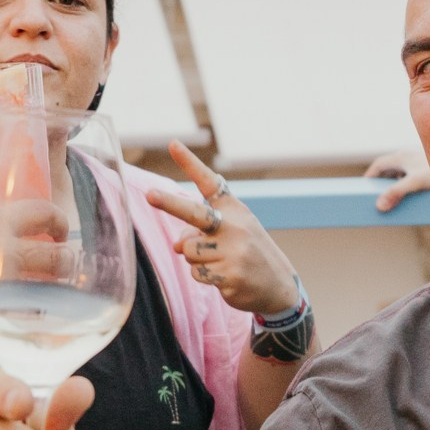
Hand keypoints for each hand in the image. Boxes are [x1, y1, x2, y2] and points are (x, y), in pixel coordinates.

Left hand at [147, 143, 301, 316]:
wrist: (279, 285)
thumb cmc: (248, 254)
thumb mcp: (230, 234)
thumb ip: (200, 231)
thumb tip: (178, 245)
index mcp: (233, 209)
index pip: (208, 182)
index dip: (189, 163)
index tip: (172, 143)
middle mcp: (234, 225)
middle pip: (194, 214)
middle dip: (169, 203)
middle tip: (150, 194)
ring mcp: (233, 249)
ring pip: (188, 250)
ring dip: (197, 259)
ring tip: (221, 262)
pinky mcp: (230, 273)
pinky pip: (196, 272)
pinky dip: (205, 276)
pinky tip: (225, 277)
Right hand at [361, 148, 429, 212]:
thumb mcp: (414, 183)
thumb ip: (396, 193)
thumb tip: (379, 206)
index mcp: (401, 156)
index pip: (378, 165)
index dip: (370, 176)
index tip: (363, 188)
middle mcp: (409, 156)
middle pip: (389, 168)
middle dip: (382, 181)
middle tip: (377, 196)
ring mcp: (419, 160)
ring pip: (402, 171)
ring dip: (395, 182)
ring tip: (394, 198)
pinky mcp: (428, 166)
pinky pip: (412, 174)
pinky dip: (407, 183)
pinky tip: (413, 194)